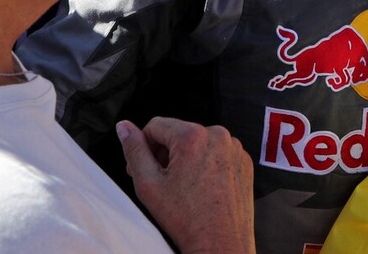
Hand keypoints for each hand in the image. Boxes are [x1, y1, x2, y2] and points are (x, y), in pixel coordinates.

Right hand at [118, 117, 254, 253]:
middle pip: (179, 133)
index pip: (156, 125)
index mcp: (193, 136)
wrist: (220, 244)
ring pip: (199, 142)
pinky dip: (207, 164)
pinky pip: (218, 152)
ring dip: (186, 158)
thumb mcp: (148, 184)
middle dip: (166, 153)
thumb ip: (134, 150)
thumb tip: (123, 127)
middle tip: (161, 181)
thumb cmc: (187, 219)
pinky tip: (202, 187)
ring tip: (183, 187)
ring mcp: (234, 147)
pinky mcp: (244, 160)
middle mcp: (218, 135)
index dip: (144, 146)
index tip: (143, 166)